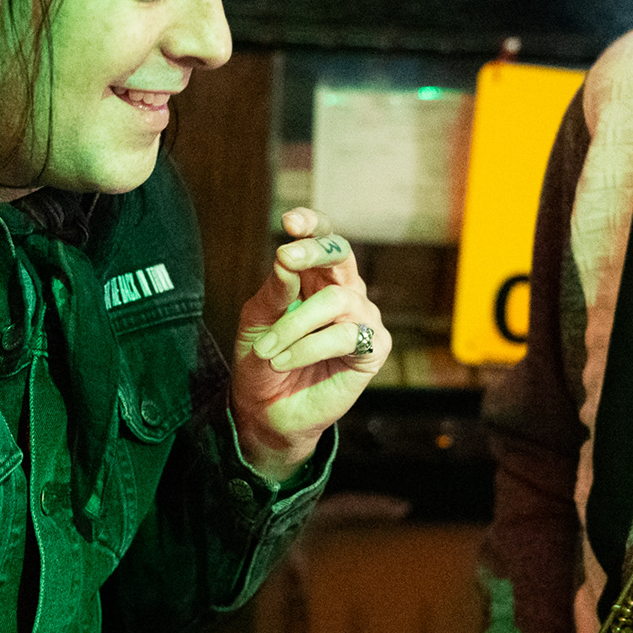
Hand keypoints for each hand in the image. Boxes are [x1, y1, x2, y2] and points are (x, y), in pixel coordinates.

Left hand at [233, 208, 389, 481]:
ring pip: (335, 300)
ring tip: (267, 349)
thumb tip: (286, 259)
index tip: (290, 223)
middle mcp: (345, 292)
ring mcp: (362, 320)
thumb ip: (275, 289)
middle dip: (314, 252)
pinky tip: (285, 361)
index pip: (324, 239)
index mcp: (317, 278)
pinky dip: (308, 347)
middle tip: (285, 257)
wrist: (267, 410)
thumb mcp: (258, 319)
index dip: (313, 225)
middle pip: (342, 256)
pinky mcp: (373, 349)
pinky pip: (345, 335)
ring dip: (294, 324)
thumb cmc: (263, 360)